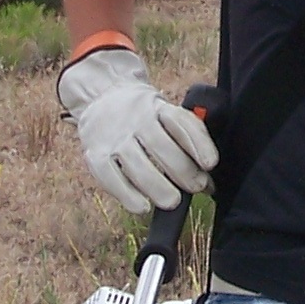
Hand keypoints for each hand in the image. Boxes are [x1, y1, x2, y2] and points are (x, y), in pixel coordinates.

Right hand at [56, 47, 216, 215]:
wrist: (102, 97)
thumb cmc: (144, 117)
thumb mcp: (167, 114)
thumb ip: (188, 141)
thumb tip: (208, 181)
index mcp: (158, 107)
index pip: (181, 123)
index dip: (198, 143)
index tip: (210, 163)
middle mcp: (135, 119)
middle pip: (161, 146)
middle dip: (183, 171)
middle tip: (196, 187)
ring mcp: (112, 136)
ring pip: (137, 164)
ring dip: (158, 187)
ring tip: (172, 201)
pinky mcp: (94, 154)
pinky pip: (110, 177)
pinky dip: (128, 195)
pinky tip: (143, 207)